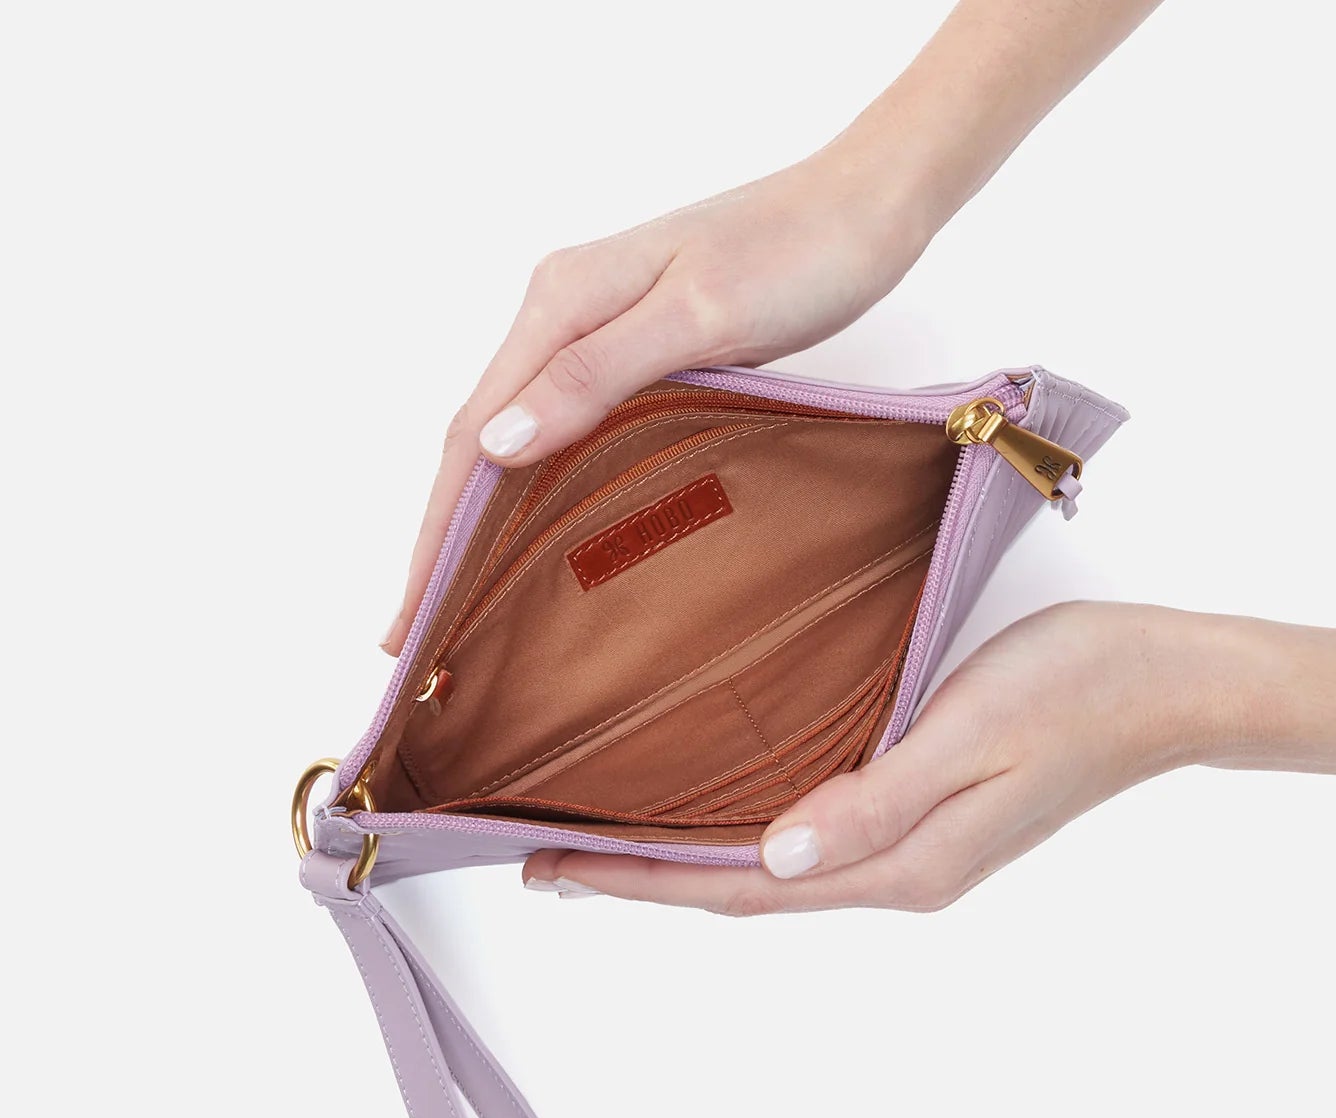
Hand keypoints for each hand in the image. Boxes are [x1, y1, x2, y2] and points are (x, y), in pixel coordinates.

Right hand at [382, 149, 934, 651]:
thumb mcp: (696, 318)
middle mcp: (561, 312)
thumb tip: (496, 444)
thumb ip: (593, 375)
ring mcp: (595, 329)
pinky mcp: (633, 347)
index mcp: (561, 302)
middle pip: (477, 436)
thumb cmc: (795, 257)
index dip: (436, 531)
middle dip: (442, 535)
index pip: (470, 433)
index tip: (414, 613)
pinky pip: (561, 425)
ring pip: (515, 433)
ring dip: (479, 513)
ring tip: (457, 596)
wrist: (862, 209)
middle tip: (419, 630)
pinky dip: (533, 484)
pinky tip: (532, 527)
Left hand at [522, 603, 1222, 912]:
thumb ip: (872, 802)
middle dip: (643, 878)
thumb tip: (774, 858)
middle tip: (548, 858)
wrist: (1171, 683)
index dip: (640, 882)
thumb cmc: (1077, 692)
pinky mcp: (921, 811)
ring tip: (607, 839)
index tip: (553, 870)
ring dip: (687, 859)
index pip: (740, 889)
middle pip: (743, 890)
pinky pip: (808, 835)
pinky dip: (743, 831)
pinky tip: (715, 805)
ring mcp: (912, 848)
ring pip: (770, 868)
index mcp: (899, 864)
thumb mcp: (971, 736)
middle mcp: (895, 870)